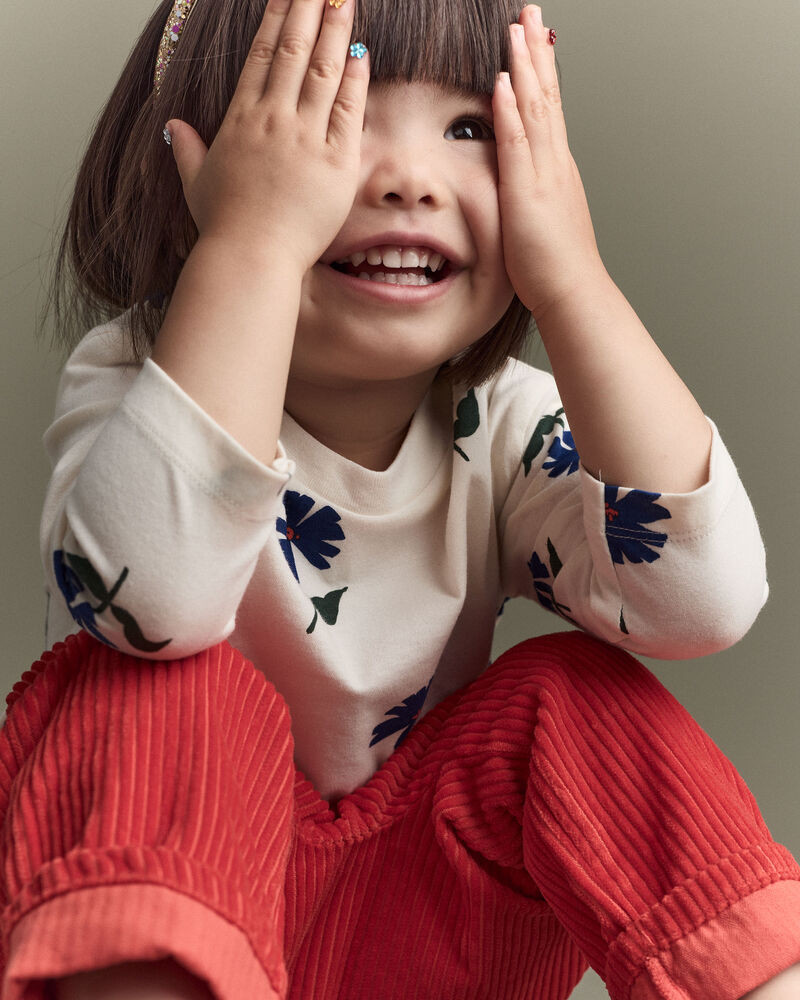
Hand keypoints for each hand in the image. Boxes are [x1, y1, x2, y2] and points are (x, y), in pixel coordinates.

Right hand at [165, 0, 368, 273]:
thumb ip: (187, 150)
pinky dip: (355, 78)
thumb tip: (173, 127)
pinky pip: (347, 110)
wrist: (251, 257)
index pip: (260, 57)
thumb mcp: (196, 184)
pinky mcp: (335, 162)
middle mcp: (273, 120)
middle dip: (307, 9)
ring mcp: (305, 138)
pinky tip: (360, 50)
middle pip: (293, 51)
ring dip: (334, 29)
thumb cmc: (224, 228)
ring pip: (322, 70)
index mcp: (241, 121)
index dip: (275, 20)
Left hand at [492, 5, 605, 321]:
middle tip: (530, 13)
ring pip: (535, 108)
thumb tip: (523, 187)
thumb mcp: (543, 222)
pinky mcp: (527, 192)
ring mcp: (544, 174)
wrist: (573, 291)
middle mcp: (555, 163)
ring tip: (517, 27)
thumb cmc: (556, 268)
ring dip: (524, 65)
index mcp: (556, 169)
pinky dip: (511, 109)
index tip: (534, 40)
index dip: (541, 72)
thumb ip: (532, 198)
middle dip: (536, 52)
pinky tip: (504, 80)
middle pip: (546, 95)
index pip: (548, 110)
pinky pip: (518, 142)